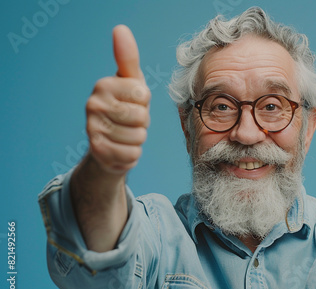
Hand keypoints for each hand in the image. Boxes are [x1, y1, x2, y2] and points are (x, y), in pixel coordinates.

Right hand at [85, 25, 150, 174]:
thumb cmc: (125, 107)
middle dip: (142, 122)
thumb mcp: (130, 81)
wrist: (109, 143)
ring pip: (138, 137)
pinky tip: (121, 148)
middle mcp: (93, 105)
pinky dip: (132, 154)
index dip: (144, 102)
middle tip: (130, 121)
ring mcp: (92, 129)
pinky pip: (132, 154)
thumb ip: (128, 57)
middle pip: (140, 117)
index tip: (133, 102)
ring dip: (137, 139)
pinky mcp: (97, 152)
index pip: (143, 94)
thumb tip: (120, 28)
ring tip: (125, 133)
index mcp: (103, 85)